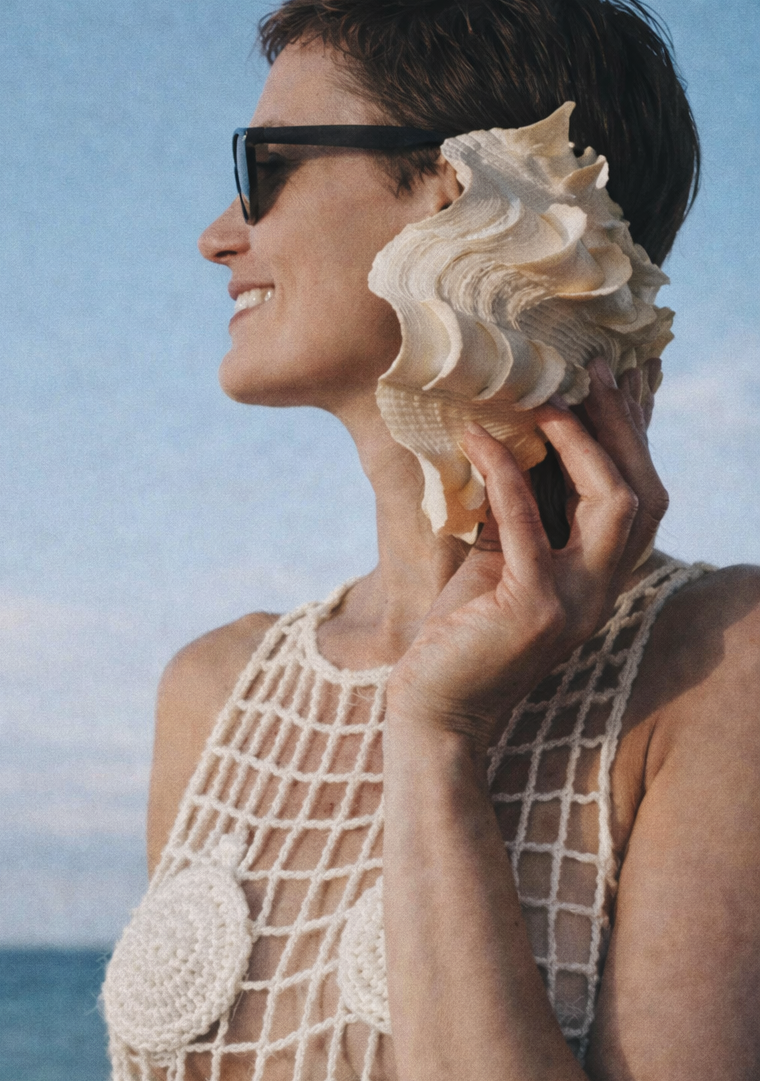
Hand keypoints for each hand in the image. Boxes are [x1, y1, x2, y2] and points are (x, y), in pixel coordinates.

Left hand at [386, 358, 668, 747]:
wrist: (435, 711)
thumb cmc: (460, 635)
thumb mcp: (499, 560)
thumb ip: (520, 511)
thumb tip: (513, 436)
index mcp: (601, 579)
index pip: (641, 497)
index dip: (634, 436)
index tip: (616, 377)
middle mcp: (602, 591)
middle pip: (645, 493)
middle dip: (623, 425)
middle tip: (590, 368)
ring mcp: (575, 603)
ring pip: (614, 503)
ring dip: (583, 441)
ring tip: (546, 396)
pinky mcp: (532, 608)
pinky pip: (528, 523)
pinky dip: (506, 474)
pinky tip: (478, 439)